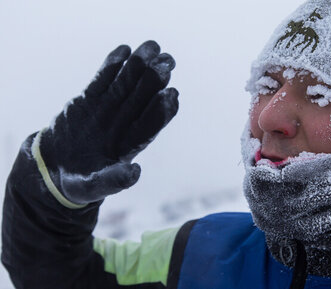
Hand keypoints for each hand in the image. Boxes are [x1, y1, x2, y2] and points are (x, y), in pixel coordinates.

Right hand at [39, 41, 177, 204]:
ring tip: (151, 47)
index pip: (150, 124)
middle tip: (168, 61)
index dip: (162, 110)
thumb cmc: (80, 183)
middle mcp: (123, 124)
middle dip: (156, 80)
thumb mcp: (93, 186)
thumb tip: (136, 173)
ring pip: (126, 84)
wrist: (54, 169)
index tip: (172, 94)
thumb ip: (114, 180)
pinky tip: (124, 49)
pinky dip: (112, 65)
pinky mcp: (89, 100)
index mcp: (130, 145)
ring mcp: (107, 109)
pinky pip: (103, 80)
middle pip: (143, 99)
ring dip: (138, 66)